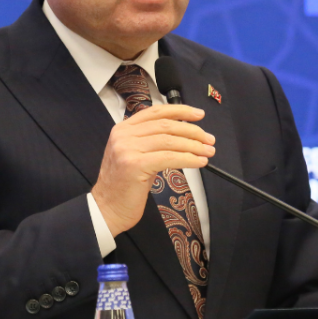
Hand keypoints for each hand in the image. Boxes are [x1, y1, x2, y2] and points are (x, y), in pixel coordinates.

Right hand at [91, 104, 215, 236]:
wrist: (108, 208)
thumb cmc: (124, 185)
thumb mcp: (134, 155)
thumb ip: (151, 141)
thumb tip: (184, 134)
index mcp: (123, 129)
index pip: (155, 112)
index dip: (180, 111)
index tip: (198, 114)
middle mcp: (123, 135)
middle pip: (166, 126)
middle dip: (193, 131)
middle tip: (209, 139)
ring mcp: (127, 149)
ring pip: (170, 141)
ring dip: (194, 146)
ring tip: (208, 151)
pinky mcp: (135, 165)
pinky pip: (169, 157)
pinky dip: (188, 159)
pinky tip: (199, 162)